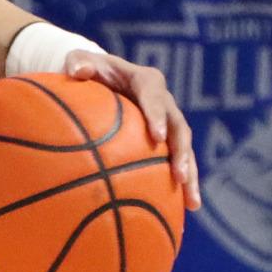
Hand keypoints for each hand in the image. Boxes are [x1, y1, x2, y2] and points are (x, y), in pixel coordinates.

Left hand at [63, 50, 200, 209]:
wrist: (98, 78)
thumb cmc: (86, 70)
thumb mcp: (79, 60)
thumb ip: (78, 62)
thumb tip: (78, 70)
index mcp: (146, 81)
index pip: (155, 98)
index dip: (157, 116)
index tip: (155, 137)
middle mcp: (163, 102)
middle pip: (179, 128)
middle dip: (181, 152)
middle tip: (178, 176)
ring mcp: (166, 122)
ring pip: (184, 150)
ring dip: (189, 175)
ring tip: (192, 202)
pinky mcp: (164, 140)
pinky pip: (174, 162)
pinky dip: (179, 185)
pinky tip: (182, 211)